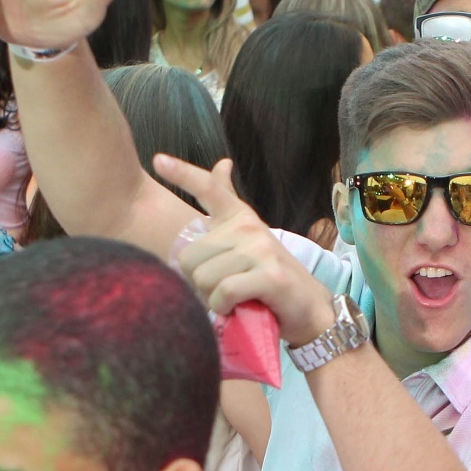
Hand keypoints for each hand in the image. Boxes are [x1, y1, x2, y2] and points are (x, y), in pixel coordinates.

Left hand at [152, 155, 335, 345]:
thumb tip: (223, 163)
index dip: (181, 173)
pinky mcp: (269, 275)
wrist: (311, 309)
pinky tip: (238, 309)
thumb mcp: (249, 240)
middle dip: (198, 284)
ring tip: (234, 301)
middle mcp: (248, 228)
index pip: (209, 188)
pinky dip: (224, 307)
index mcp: (240, 217)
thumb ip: (230, 209)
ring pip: (204, 278)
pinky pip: (224, 292)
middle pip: (189, 258)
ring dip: (212, 299)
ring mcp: (260, 249)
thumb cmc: (271, 279)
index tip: (158, 160)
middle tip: (223, 291)